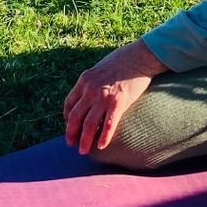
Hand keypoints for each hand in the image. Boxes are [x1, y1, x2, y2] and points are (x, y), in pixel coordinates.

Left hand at [62, 40, 168, 155]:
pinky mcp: (119, 102)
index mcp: (84, 80)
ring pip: (89, 124)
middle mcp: (91, 89)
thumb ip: (92, 82)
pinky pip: (109, 124)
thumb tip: (89, 96)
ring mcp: (104, 97)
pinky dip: (104, 137)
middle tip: (71, 144)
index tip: (69, 126)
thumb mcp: (99, 69)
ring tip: (83, 151)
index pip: (69, 104)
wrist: (140, 56)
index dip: (67, 118)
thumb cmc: (122, 61)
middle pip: (75, 116)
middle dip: (71, 133)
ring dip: (84, 140)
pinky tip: (101, 146)